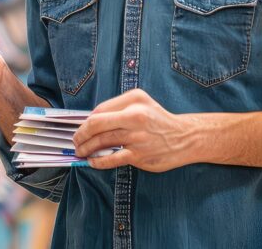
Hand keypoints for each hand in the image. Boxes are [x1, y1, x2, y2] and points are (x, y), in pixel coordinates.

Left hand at [72, 89, 201, 171]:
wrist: (185, 137)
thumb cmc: (158, 120)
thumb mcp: (141, 103)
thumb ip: (117, 108)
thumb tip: (90, 121)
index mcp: (133, 100)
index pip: (100, 110)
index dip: (86, 121)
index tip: (80, 128)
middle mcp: (135, 116)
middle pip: (96, 125)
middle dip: (81, 134)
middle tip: (76, 141)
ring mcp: (137, 136)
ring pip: (101, 141)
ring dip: (86, 148)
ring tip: (81, 152)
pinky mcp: (139, 155)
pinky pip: (111, 159)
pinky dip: (98, 161)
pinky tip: (92, 162)